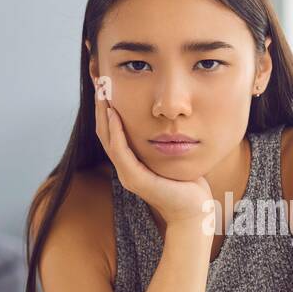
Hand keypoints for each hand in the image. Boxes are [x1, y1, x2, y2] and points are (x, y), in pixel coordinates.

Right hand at [93, 96, 215, 229]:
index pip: (111, 131)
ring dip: (103, 114)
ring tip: (102, 92)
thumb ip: (167, 140)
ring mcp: (127, 174)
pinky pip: (120, 151)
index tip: (107, 84)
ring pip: (107, 139)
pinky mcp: (135, 179)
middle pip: (103, 132)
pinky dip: (116, 131)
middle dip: (100, 105)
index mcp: (131, 163)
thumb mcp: (174, 156)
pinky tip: (115, 113)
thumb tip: (171, 118)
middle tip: (98, 80)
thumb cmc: (188, 184)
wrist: (194, 211)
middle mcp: (125, 168)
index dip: (106, 108)